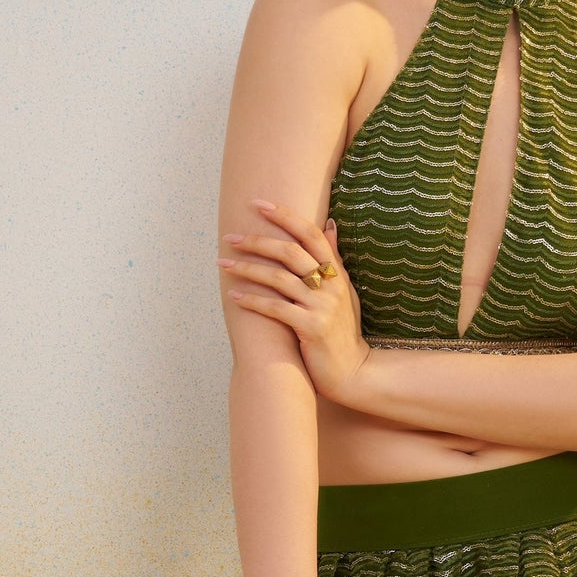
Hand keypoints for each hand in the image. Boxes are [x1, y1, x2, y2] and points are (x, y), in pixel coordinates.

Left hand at [219, 200, 373, 408]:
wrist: (353, 372)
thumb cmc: (344, 332)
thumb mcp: (345, 292)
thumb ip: (335, 259)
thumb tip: (329, 224)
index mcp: (337, 273)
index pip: (310, 234)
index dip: (285, 216)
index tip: (259, 204)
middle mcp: (331, 286)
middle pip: (289, 252)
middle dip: (256, 241)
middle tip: (230, 237)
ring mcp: (322, 307)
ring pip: (278, 278)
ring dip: (247, 269)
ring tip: (223, 263)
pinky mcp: (311, 329)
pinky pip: (276, 309)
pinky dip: (252, 301)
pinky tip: (234, 296)